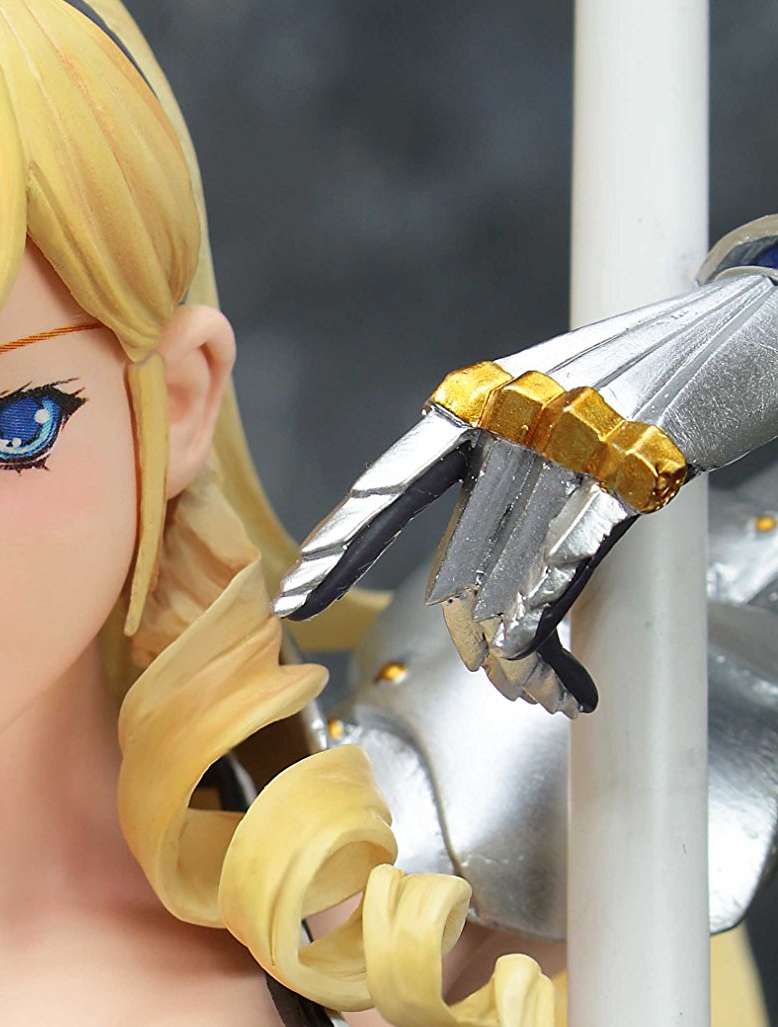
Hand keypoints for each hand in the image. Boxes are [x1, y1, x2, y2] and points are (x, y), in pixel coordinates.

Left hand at [274, 222, 777, 716]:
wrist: (738, 333)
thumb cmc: (645, 378)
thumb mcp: (553, 402)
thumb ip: (500, 471)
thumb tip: (467, 585)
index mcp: (479, 404)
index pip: (391, 484)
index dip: (340, 545)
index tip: (292, 599)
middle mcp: (511, 424)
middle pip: (457, 567)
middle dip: (473, 640)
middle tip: (503, 679)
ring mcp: (565, 451)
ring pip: (502, 588)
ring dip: (515, 661)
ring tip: (536, 693)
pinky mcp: (623, 481)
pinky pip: (557, 583)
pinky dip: (547, 642)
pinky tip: (558, 682)